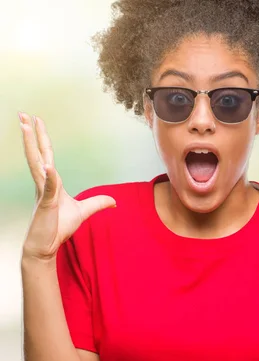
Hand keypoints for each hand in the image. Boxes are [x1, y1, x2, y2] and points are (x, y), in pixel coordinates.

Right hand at [19, 113, 115, 260]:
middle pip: (37, 154)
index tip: (36, 121)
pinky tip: (47, 166)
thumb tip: (113, 201)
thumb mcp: (83, 212)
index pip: (46, 156)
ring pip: (36, 164)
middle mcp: (43, 184)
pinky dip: (49, 177)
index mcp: (51, 183)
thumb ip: (97, 203)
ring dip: (31, 145)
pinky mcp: (46, 204)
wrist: (46, 247)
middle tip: (23, 115)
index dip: (41, 139)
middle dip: (30, 134)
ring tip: (25, 127)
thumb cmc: (58, 228)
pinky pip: (49, 188)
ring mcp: (43, 193)